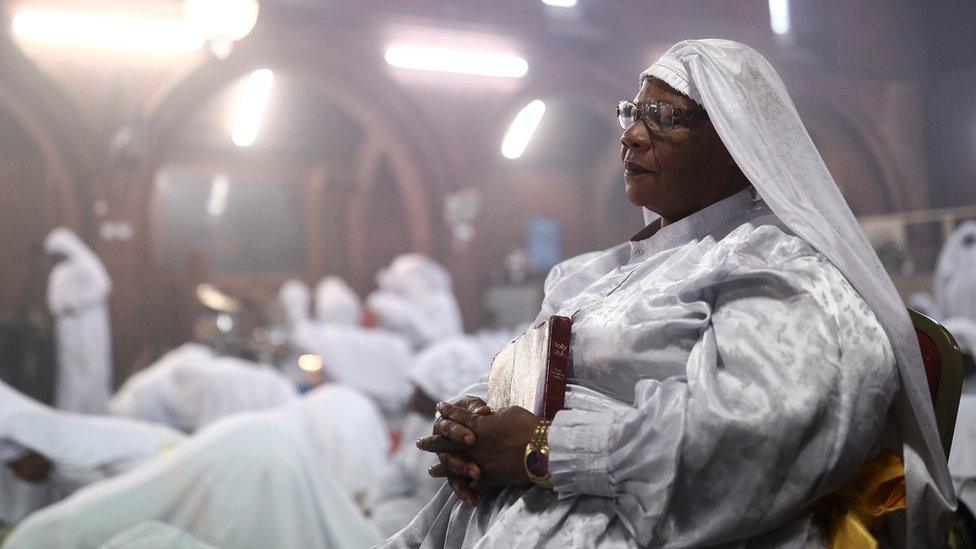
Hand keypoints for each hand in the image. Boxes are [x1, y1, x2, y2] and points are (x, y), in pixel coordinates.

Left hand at [419, 403, 539, 496]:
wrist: (540, 449)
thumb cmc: (528, 426)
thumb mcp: (509, 412)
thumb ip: (495, 417)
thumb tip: (489, 418)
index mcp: (478, 424)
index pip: (458, 415)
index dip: (448, 411)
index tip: (439, 407)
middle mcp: (473, 443)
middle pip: (447, 441)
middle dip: (432, 442)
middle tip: (420, 443)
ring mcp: (478, 461)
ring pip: (453, 465)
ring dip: (441, 468)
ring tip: (430, 471)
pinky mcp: (488, 478)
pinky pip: (473, 485)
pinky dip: (467, 488)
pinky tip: (461, 490)